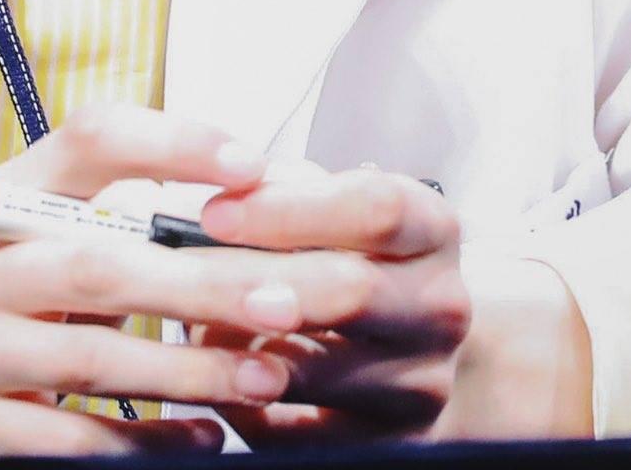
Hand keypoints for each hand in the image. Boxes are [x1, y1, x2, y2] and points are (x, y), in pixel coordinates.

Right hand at [0, 101, 283, 466]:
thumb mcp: (49, 231)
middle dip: (204, 282)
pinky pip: (71, 437)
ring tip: (266, 372)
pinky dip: (145, 439)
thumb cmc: (9, 297)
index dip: (172, 143)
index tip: (251, 165)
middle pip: (101, 262)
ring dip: (189, 367)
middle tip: (286, 295)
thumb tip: (263, 186)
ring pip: (92, 355)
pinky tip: (205, 436)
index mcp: (8, 195)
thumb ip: (132, 206)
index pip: (90, 140)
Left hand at [187, 160, 470, 446]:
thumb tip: (220, 187)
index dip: (289, 209)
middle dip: (259, 280)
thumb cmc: (360, 259)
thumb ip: (286, 189)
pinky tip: (214, 375)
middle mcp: (439, 308)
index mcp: (432, 231)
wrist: (413, 348)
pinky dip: (248, 404)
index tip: (216, 211)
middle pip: (350, 291)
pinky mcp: (388, 446)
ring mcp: (420, 384)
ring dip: (244, 349)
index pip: (374, 208)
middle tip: (193, 273)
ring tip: (191, 322)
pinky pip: (303, 434)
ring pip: (322, 371)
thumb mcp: (339, 205)